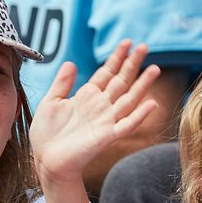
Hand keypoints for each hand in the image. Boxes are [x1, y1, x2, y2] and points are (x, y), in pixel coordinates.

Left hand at [30, 41, 160, 183]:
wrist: (46, 159)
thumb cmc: (46, 133)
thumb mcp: (50, 102)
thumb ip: (62, 83)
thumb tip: (71, 62)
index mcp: (86, 97)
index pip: (106, 73)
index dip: (116, 58)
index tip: (127, 43)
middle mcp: (100, 106)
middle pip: (120, 81)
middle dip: (132, 64)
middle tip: (145, 46)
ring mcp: (105, 121)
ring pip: (129, 99)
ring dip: (142, 85)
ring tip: (154, 68)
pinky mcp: (107, 136)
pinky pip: (126, 125)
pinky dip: (139, 115)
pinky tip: (151, 103)